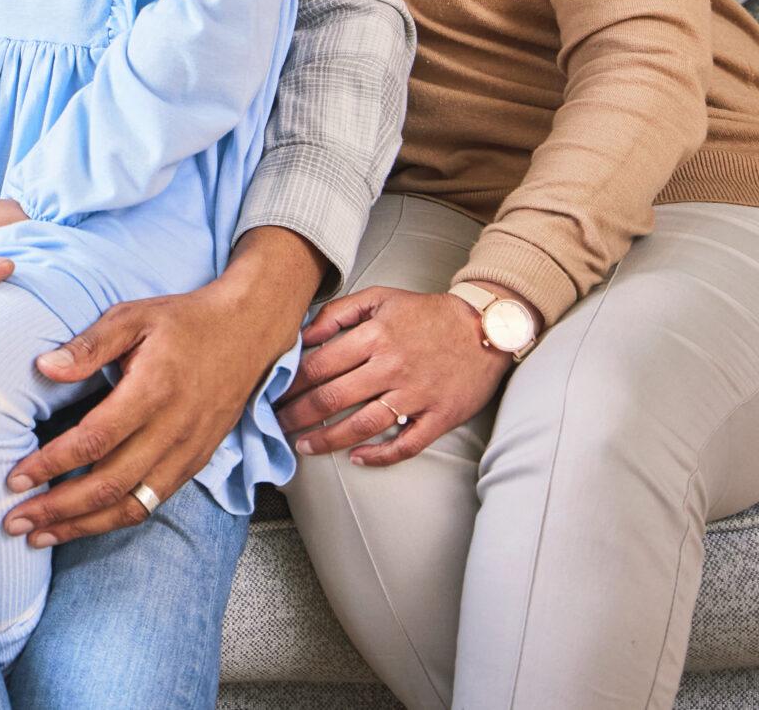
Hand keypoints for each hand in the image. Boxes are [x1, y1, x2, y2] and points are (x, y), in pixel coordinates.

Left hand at [3, 226, 321, 546]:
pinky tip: (85, 524)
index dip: (52, 463)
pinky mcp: (196, 463)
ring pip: (132, 505)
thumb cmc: (185, 322)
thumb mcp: (133, 317)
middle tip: (14, 522)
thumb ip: (88, 345)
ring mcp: (188, 452)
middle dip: (57, 510)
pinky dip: (115, 519)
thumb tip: (44, 367)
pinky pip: (153, 502)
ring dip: (83, 526)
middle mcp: (173, 430)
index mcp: (153, 391)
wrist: (247, 332)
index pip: (95, 440)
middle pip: (109, 485)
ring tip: (41, 536)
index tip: (15, 478)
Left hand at [276, 286, 512, 467]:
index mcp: (375, 337)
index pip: (320, 365)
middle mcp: (392, 367)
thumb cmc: (427, 313)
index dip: (290, 383)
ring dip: (328, 440)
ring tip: (304, 446)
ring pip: (363, 425)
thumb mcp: (380, 299)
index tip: (272, 394)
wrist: (486, 327)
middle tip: (277, 425)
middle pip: (333, 397)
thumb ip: (338, 312)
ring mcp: (416, 394)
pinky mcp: (439, 416)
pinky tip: (357, 459)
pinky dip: (380, 455)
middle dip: (298, 415)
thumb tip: (304, 333)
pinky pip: (406, 443)